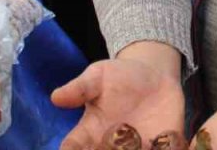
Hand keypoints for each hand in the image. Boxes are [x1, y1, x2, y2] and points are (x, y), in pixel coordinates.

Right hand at [53, 41, 184, 149]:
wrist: (154, 75)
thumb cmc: (119, 76)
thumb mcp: (98, 76)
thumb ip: (80, 88)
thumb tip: (56, 97)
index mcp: (89, 132)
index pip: (72, 148)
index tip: (69, 149)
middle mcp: (110, 145)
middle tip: (107, 148)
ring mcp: (135, 148)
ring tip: (133, 148)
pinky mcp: (160, 146)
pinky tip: (158, 144)